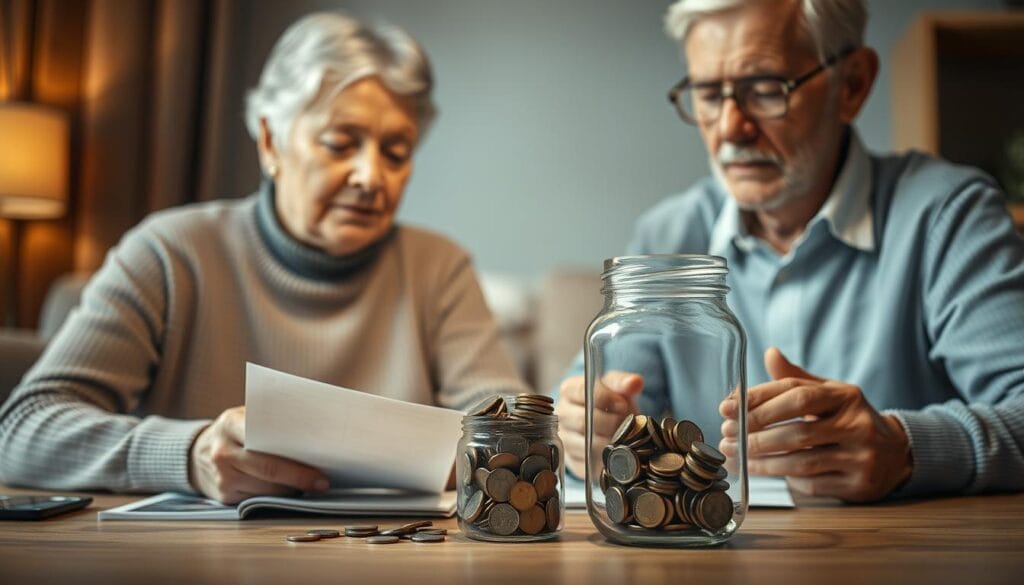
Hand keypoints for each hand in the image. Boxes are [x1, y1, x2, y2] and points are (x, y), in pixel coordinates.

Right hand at [188, 406, 329, 503]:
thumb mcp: (245, 416)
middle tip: (322, 482)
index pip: (263, 436)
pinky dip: (278, 496)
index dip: (291, 450)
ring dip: (292, 489)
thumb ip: (270, 421)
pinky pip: (258, 500)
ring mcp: (222, 477)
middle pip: (268, 468)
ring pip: (266, 489)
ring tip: (311, 484)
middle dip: (299, 476)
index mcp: (231, 423)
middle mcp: (222, 452)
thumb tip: (312, 430)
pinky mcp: (224, 497)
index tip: (318, 459)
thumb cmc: (235, 432)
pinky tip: (290, 491)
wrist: (197, 454)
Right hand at [556, 371, 643, 478]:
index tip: (622, 404)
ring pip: (585, 444)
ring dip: (609, 443)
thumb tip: (635, 382)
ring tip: (623, 438)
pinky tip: (616, 452)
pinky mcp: (573, 461)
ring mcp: (565, 439)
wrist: (612, 425)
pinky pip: (589, 463)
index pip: (583, 393)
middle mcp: (562, 414)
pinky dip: (605, 459)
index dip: (605, 399)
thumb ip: (624, 382)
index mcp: (569, 390)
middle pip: (582, 421)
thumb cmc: (612, 402)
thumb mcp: (618, 387)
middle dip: (610, 423)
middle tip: (625, 423)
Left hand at [719, 347, 912, 501]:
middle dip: (754, 435)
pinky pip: (811, 483)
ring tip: (736, 455)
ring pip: (800, 461)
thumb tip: (769, 353)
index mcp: (846, 395)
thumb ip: (796, 377)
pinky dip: (783, 478)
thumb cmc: (848, 418)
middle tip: (727, 436)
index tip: (726, 407)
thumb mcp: (828, 393)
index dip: (757, 400)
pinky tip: (763, 470)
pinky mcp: (859, 483)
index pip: (794, 393)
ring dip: (762, 460)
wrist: (896, 453)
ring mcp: (861, 455)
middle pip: (796, 430)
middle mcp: (856, 424)